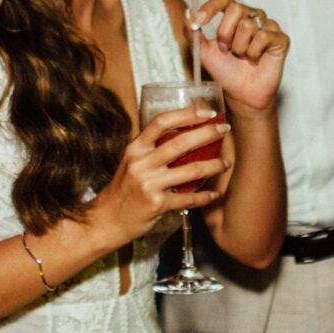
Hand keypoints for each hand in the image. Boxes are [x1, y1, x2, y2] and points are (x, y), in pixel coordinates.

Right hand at [91, 105, 230, 244]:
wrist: (107, 220)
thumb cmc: (123, 189)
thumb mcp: (131, 162)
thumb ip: (150, 148)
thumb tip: (181, 132)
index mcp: (135, 148)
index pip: (161, 122)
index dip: (186, 114)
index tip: (206, 112)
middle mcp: (141, 163)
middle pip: (180, 143)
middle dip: (207, 133)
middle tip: (224, 129)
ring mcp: (149, 184)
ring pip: (191, 170)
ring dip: (214, 166)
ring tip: (226, 163)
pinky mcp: (157, 204)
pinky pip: (188, 198)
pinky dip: (205, 196)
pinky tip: (214, 194)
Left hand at [189, 0, 288, 113]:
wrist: (241, 94)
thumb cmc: (225, 71)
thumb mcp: (203, 52)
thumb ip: (193, 33)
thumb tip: (187, 13)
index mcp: (235, 15)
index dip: (210, 8)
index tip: (198, 23)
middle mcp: (253, 16)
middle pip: (235, 8)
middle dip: (225, 33)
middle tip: (226, 50)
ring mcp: (269, 26)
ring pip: (248, 25)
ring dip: (239, 47)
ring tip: (242, 57)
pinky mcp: (281, 39)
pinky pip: (264, 37)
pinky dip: (254, 52)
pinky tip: (255, 60)